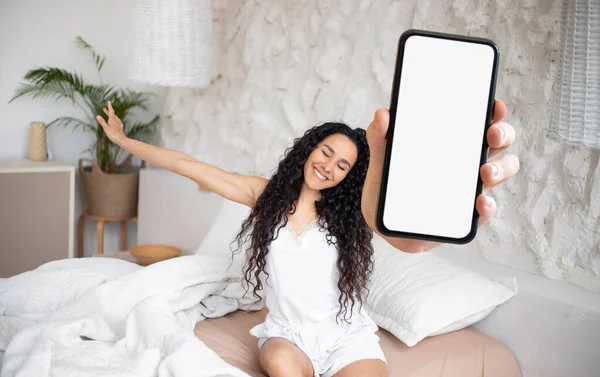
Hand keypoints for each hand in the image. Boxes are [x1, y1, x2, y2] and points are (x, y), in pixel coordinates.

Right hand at [96, 101, 126, 144]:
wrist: (121, 140)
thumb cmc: (113, 135)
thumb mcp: (106, 128)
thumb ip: (102, 122)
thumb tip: (97, 116)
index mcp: (112, 120)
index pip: (111, 111)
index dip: (110, 106)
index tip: (109, 102)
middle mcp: (116, 121)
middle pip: (113, 114)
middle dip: (109, 111)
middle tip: (104, 109)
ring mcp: (119, 124)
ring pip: (115, 117)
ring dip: (112, 115)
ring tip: (110, 114)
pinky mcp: (120, 128)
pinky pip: (118, 121)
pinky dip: (115, 119)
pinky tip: (117, 121)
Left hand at [361, 99, 519, 252]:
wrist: (383, 226)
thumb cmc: (386, 189)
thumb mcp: (381, 162)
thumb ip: (380, 139)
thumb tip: (382, 114)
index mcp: (450, 144)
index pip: (478, 121)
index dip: (493, 111)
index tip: (494, 105)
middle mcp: (466, 163)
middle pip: (499, 142)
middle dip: (503, 134)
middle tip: (492, 135)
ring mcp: (469, 189)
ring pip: (501, 172)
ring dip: (501, 168)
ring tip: (485, 172)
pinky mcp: (466, 217)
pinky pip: (485, 210)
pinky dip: (488, 206)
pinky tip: (480, 201)